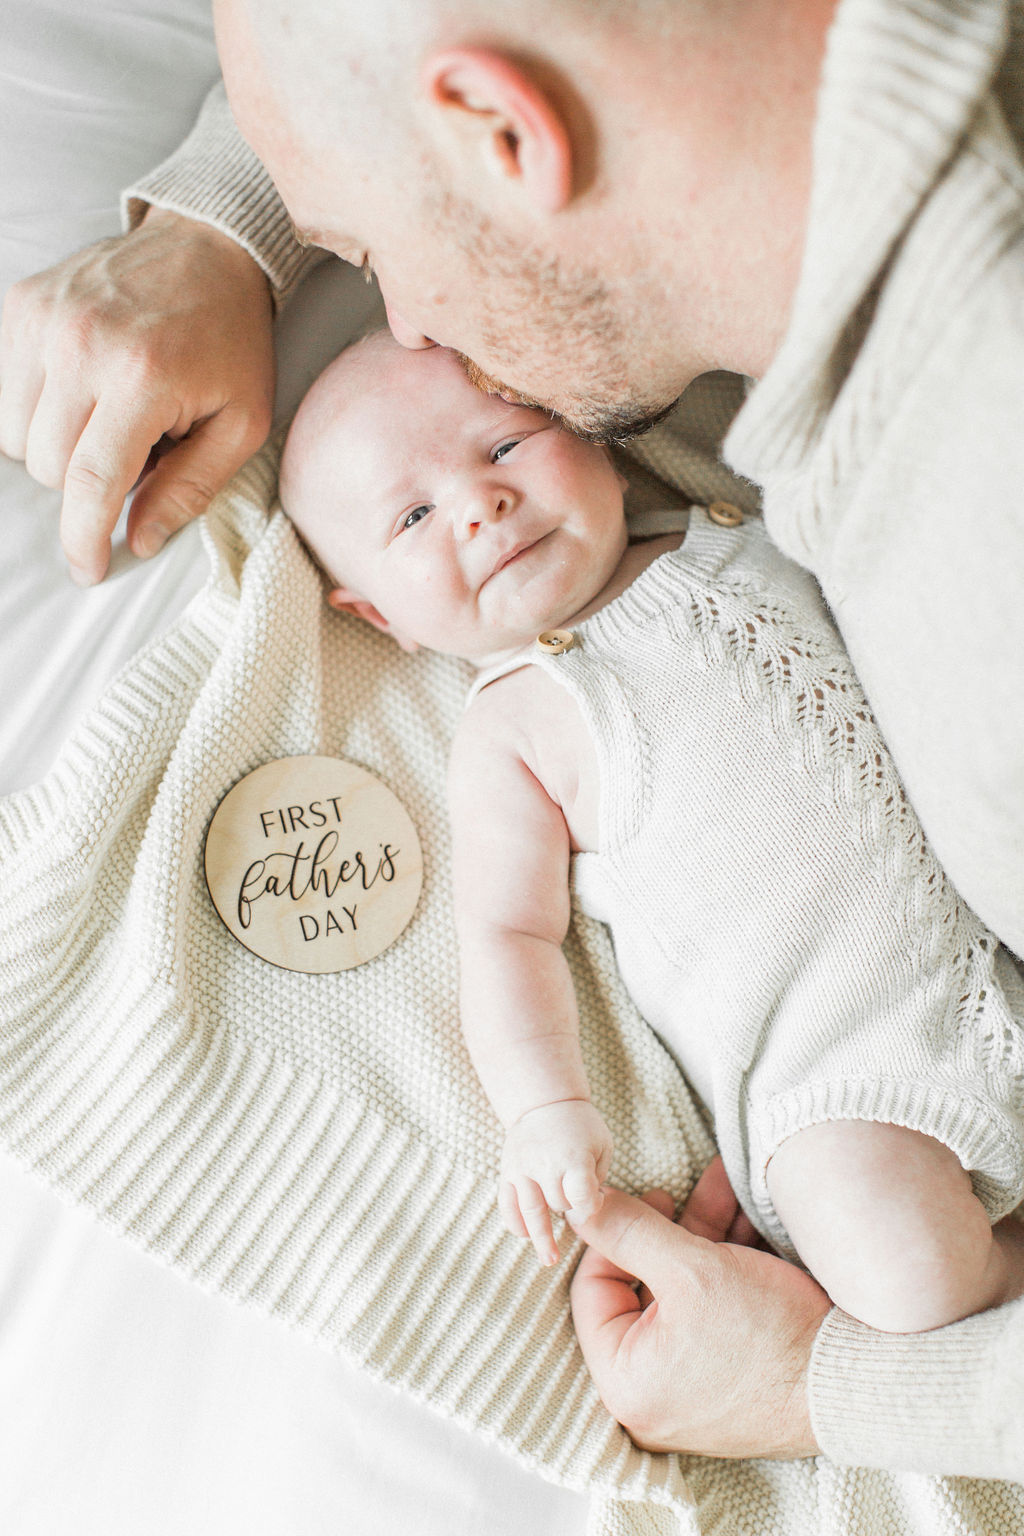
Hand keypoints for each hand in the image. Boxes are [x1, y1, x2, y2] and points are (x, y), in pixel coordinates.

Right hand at [0, 208, 274, 583]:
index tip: (88, 569)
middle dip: (87, 480)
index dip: (83, 537)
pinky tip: (83, 387)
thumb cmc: (231, 341)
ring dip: (58, 445)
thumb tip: (138, 541)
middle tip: (136, 447)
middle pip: (48, 466)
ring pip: (16, 435)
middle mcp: (81, 344)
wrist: (206, 246)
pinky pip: (4, 390)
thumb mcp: (242, 424)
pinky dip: (38, 406)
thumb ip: (190, 488)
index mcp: (142, 377)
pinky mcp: (21, 304)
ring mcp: (44, 319)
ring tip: (109, 415)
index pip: (90, 482)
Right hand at [500, 1100, 612, 1265]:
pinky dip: (515, 1222)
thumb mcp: (602, 1145)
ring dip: (541, 1239)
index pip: (582, 1198)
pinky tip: (524, 1235)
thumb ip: (597, 1179)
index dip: (592, 1207)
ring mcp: (522, 1168)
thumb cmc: (581, 1126)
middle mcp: (544, 1164)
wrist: (544, 1101)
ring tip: (550, 1260)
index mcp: (572, 1157)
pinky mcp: (507, 1171)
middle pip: (560, 1205)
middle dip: (570, 1207)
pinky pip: (507, 1204)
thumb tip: (584, 1211)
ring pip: (532, 1212)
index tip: (595, 1201)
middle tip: (575, 1197)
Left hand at [568, 1157, 830, 1457]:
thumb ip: (629, 1231)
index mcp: (624, 1382)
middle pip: (642, 1286)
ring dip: (703, 1234)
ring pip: (682, 1289)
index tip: (637, 1196)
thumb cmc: (769, 1336)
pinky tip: (746, 1216)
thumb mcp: (691, 1270)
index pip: (593, 1289)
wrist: (857, 1380)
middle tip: (678, 1191)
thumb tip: (579, 1203)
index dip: (613, 1233)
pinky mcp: (729, 1370)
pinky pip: (712, 1306)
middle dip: (668, 1227)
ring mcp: (692, 1382)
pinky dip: (726, 1261)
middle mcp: (652, 1391)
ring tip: (724, 1187)